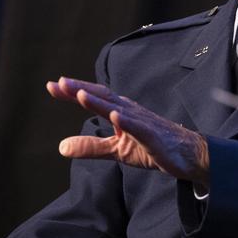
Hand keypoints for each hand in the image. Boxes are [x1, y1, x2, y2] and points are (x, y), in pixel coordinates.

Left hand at [48, 77, 209, 187]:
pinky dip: (126, 121)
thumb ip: (90, 147)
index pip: (93, 98)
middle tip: (60, 83)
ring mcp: (142, 122)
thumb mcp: (115, 150)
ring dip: (99, 102)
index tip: (51, 86)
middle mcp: (129, 111)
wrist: (186, 155)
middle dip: (81, 89)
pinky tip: (115, 117)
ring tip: (80, 95)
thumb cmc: (151, 147)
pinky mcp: (153, 136)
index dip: (73, 92)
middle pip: (102, 96)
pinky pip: (139, 127)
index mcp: (120, 112)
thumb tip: (61, 147)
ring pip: (118, 109)